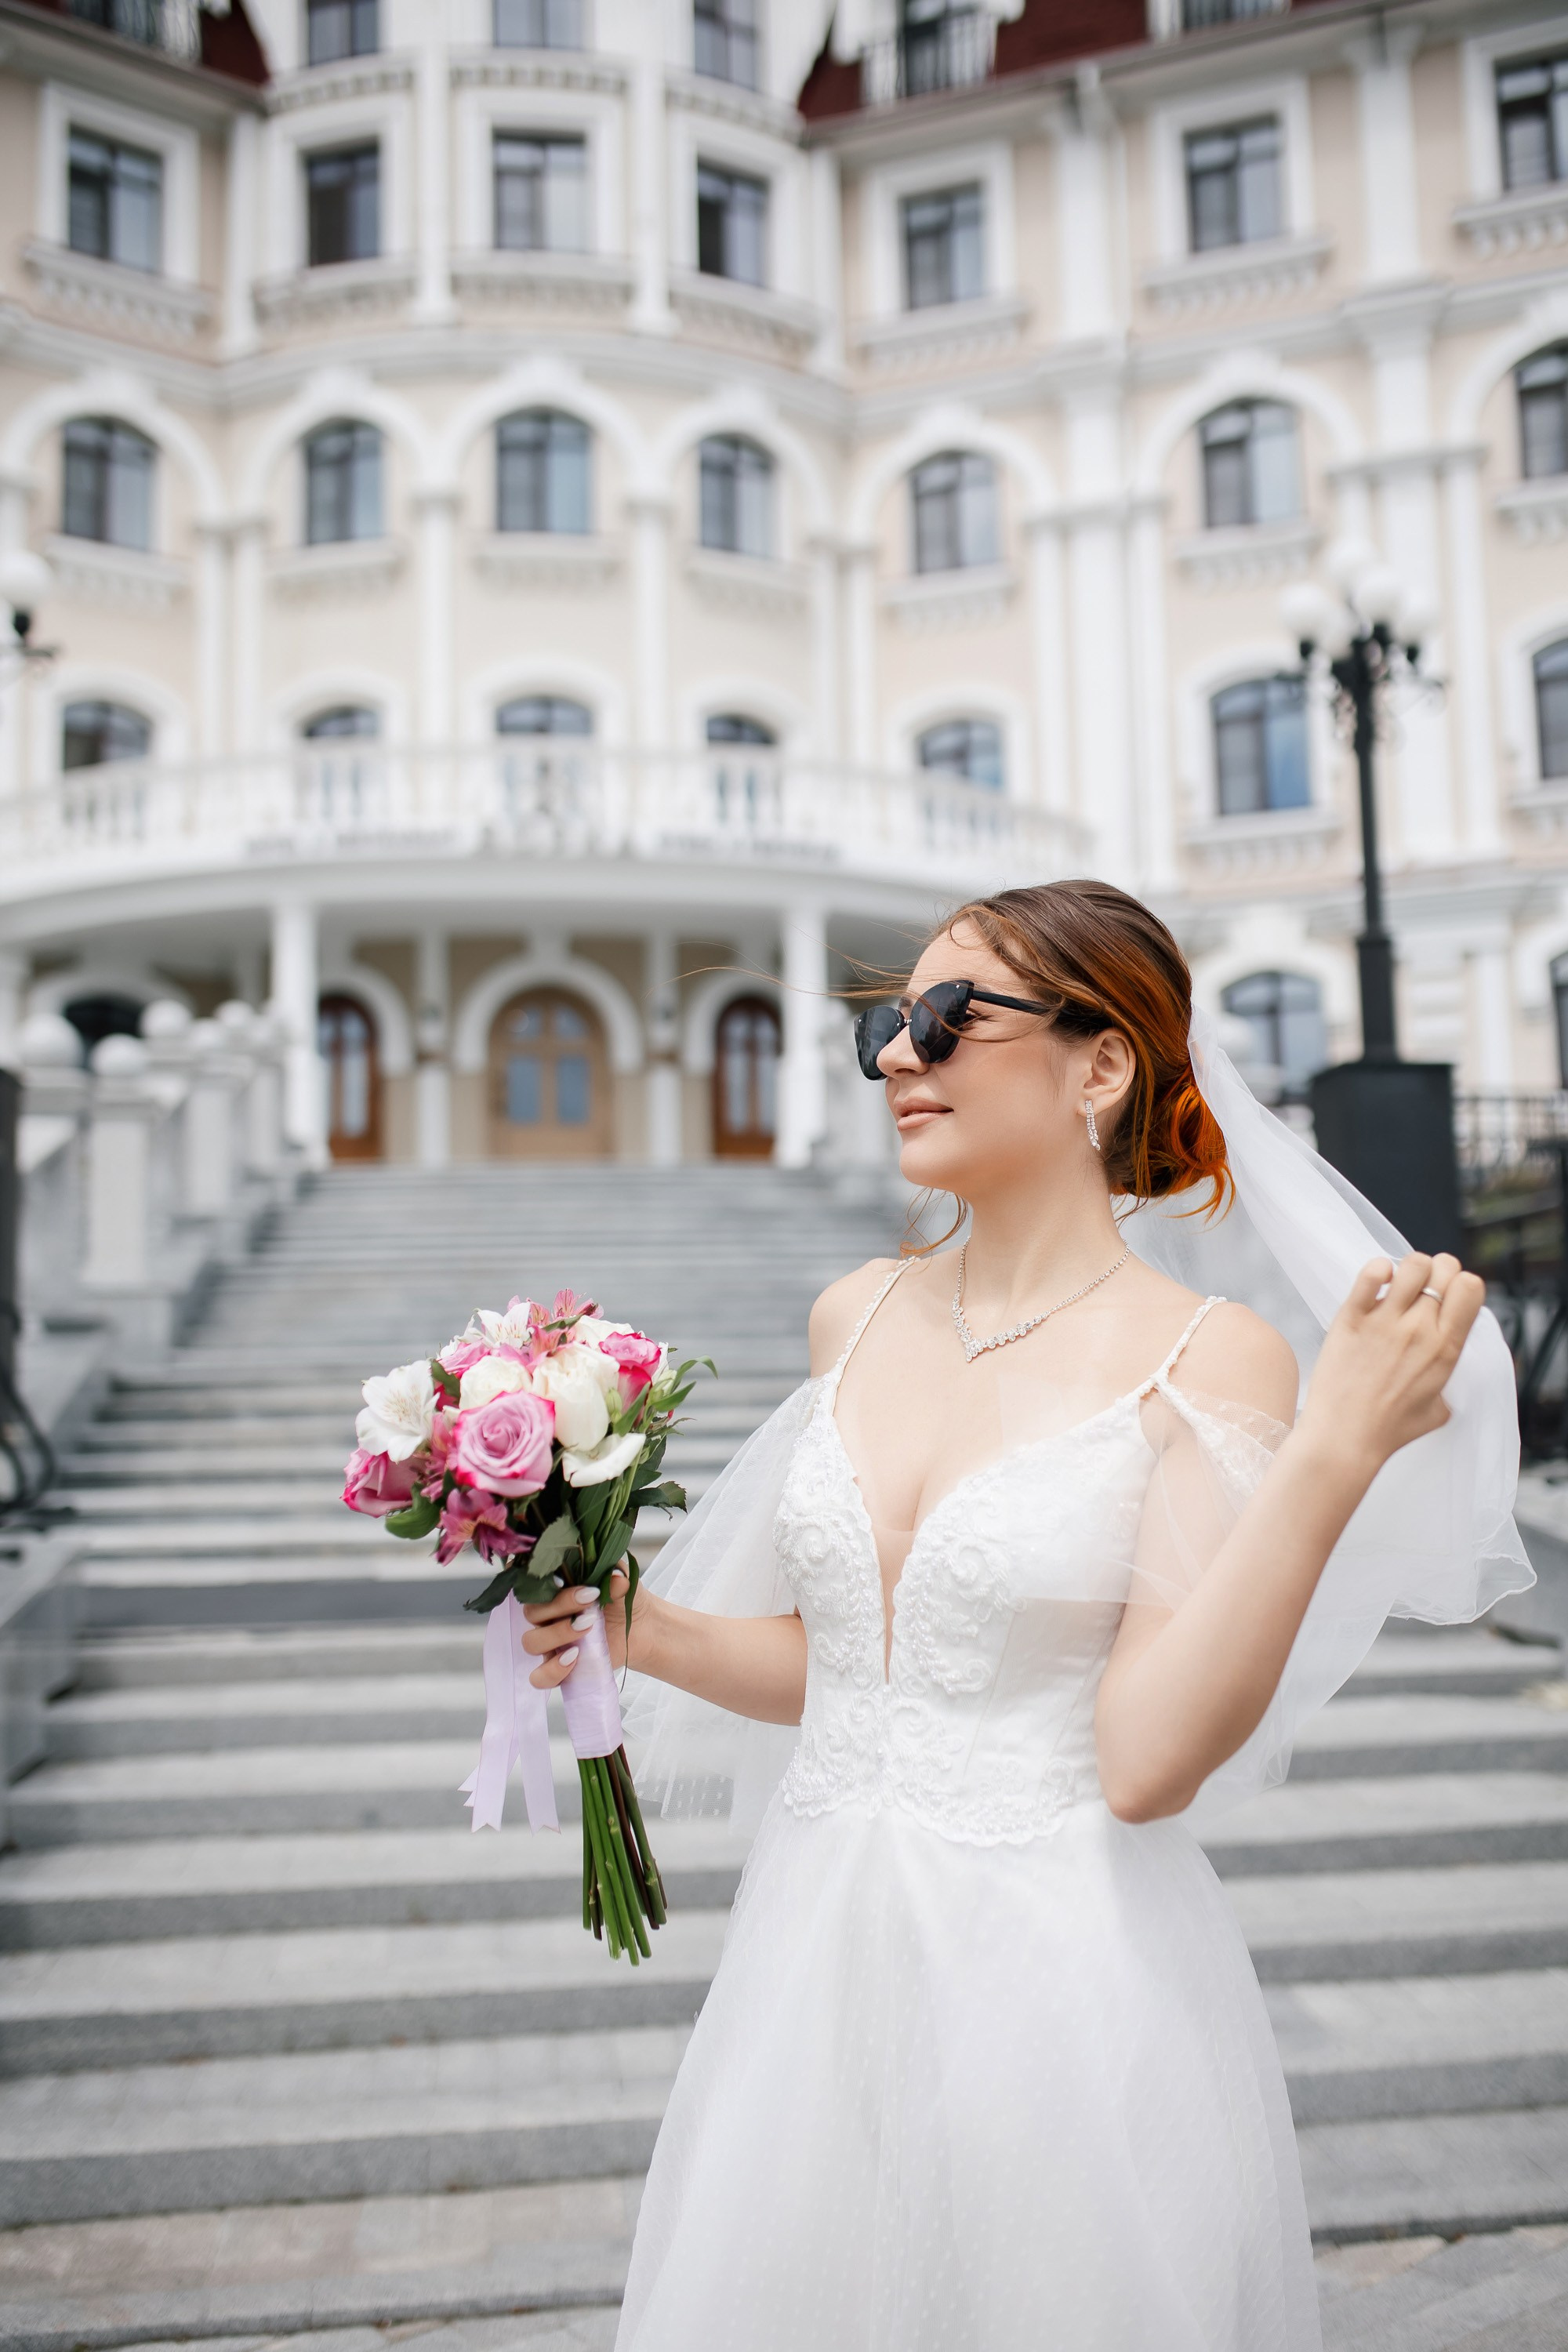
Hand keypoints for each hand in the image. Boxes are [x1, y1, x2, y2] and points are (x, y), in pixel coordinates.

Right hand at [521, 1565, 642, 1687]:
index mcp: (556, 1592)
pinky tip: (573, 1660)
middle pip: (532, 1613)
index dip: (551, 1585)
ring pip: (531, 1642)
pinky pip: (539, 1677)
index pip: (539, 1586)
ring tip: (586, 1630)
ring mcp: (551, 1644)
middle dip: (559, 1606)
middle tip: (590, 1604)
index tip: (579, 1585)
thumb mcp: (626, 1587)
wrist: (641, 1631)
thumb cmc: (624, 1603)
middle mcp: (548, 1618)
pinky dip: (551, 1670)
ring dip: (556, 1635)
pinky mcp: (558, 1669)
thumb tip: (616, 1578)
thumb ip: (619, 1580)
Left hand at [1299, 1252, 1484, 1474]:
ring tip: (1397, 1286)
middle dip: (1437, 1271)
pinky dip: (1376, 1269)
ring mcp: (1386, 1321)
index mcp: (1447, 1348)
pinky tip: (1375, 1282)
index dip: (1461, 1283)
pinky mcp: (1352, 1318)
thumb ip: (1447, 1384)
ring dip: (1408, 1268)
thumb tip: (1444, 1374)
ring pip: (1412, 1264)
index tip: (1447, 1297)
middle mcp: (1420, 1329)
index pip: (1471, 1287)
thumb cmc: (1390, 1430)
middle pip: (1444, 1268)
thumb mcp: (1438, 1410)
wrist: (1345, 1439)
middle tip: (1421, 1290)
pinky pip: (1370, 1274)